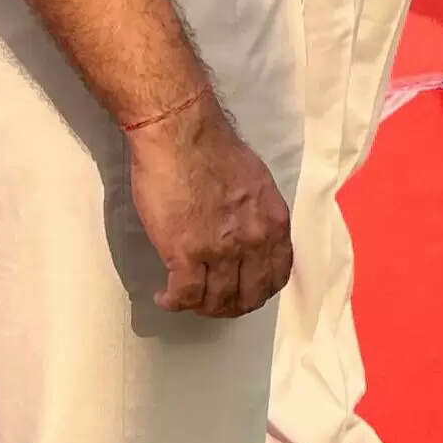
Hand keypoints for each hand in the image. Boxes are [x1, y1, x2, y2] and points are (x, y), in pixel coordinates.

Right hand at [125, 91, 293, 317]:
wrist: (182, 135)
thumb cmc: (215, 152)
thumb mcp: (257, 186)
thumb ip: (257, 216)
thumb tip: (249, 236)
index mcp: (274, 223)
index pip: (277, 275)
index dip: (259, 291)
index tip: (241, 292)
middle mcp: (255, 241)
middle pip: (248, 295)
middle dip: (230, 306)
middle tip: (210, 303)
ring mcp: (221, 250)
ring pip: (217, 301)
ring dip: (200, 307)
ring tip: (186, 300)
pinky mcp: (186, 253)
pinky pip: (185, 295)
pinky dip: (174, 302)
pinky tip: (165, 296)